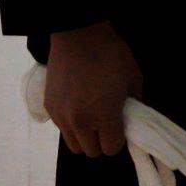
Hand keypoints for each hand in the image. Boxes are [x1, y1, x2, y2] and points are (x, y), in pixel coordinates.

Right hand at [44, 21, 142, 157]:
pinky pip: (62, 129)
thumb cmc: (111, 54)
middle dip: (102, 140)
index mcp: (104, 116)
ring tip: (91, 117)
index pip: (111, 148)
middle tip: (107, 122)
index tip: (120, 124)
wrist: (78, 34)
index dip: (118, 138)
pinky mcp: (50, 108)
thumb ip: (136, 105)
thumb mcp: (133, 77)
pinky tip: (78, 106)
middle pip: (92, 151)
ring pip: (74, 145)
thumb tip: (132, 121)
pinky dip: (71, 125)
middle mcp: (80, 122)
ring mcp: (62, 116)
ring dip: (85, 137)